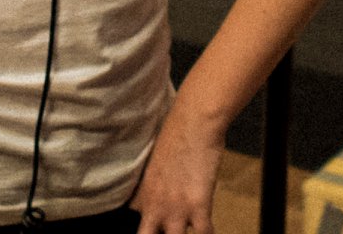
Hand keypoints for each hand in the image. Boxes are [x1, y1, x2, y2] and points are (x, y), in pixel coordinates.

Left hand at [131, 108, 222, 233]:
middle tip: (169, 226)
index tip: (155, 220)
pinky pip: (204, 233)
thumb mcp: (155, 160)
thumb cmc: (176, 131)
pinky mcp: (199, 206)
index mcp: (142, 193)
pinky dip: (207, 233)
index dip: (147, 221)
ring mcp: (176, 208)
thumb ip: (154, 181)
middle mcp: (155, 205)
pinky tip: (208, 228)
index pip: (133, 218)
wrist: (194, 120)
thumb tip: (162, 188)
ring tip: (189, 227)